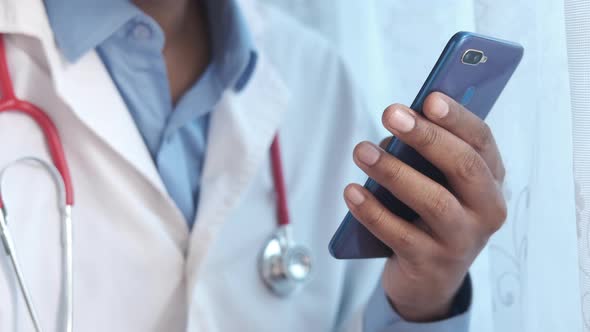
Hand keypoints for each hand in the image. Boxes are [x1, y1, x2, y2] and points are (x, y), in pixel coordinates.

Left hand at [343, 92, 506, 321]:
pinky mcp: (432, 264)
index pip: (482, 142)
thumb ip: (424, 158)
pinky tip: (352, 192)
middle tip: (391, 114)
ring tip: (361, 151)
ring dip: (393, 171)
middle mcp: (486, 211)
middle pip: (463, 167)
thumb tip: (392, 134)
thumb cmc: (430, 218)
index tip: (429, 98)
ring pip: (433, 201)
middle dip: (426, 137)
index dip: (457, 118)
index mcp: (491, 182)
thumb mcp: (437, 185)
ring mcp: (462, 241)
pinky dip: (372, 211)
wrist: (429, 281)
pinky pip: (399, 235)